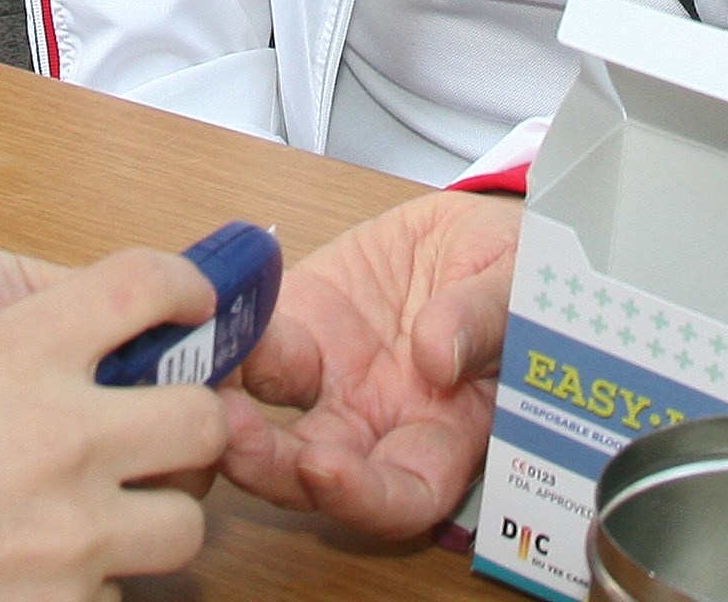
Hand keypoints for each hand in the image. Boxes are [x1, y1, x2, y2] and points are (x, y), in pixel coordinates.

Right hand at [0, 248, 234, 601]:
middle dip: (190, 426)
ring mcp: (70, 534)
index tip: (189, 306)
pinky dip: (89, 586)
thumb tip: (73, 361)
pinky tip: (36, 575)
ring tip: (100, 519)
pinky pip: (116, 595)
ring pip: (182, 525)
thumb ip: (8, 359)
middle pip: (199, 418)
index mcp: (17, 354)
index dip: (181, 288)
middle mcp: (62, 437)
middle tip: (159, 435)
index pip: (143, 286)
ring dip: (151, 518)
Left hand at [229, 190, 519, 539]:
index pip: (403, 495)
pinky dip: (225, 339)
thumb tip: (438, 353)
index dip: (361, 498)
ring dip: (228, 408)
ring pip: (270, 419)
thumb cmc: (519, 274)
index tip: (324, 469)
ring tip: (204, 376)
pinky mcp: (298, 329)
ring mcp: (333, 380)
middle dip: (266, 466)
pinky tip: (209, 319)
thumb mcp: (522, 285)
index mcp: (448, 432)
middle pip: (314, 474)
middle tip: (228, 434)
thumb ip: (485, 320)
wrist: (476, 228)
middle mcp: (380, 422)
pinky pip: (253, 346)